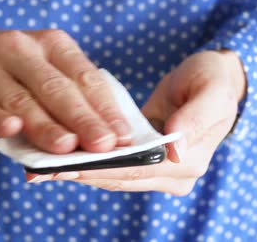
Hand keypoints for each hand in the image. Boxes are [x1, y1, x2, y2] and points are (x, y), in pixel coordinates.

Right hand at [0, 30, 131, 152]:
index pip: (86, 78)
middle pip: (58, 89)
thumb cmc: (23, 73)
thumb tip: (109, 140)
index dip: (106, 108)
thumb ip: (74, 98)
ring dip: (45, 126)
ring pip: (23, 100)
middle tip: (102, 145)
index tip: (123, 137)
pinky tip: (13, 129)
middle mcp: (23, 48)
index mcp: (54, 44)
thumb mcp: (50, 71)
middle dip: (82, 119)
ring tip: (66, 146)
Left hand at [35, 50, 246, 195]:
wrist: (214, 79)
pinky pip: (117, 166)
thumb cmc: (213, 81)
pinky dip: (91, 163)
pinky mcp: (148, 161)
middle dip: (85, 173)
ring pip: (116, 176)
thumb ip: (196, 118)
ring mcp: (162, 171)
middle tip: (42, 168)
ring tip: (43, 166)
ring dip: (81, 171)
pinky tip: (63, 158)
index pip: (143, 169)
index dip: (107, 168)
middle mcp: (176, 174)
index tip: (71, 164)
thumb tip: (176, 149)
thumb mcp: (211, 92)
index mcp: (192, 162)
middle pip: (124, 178)